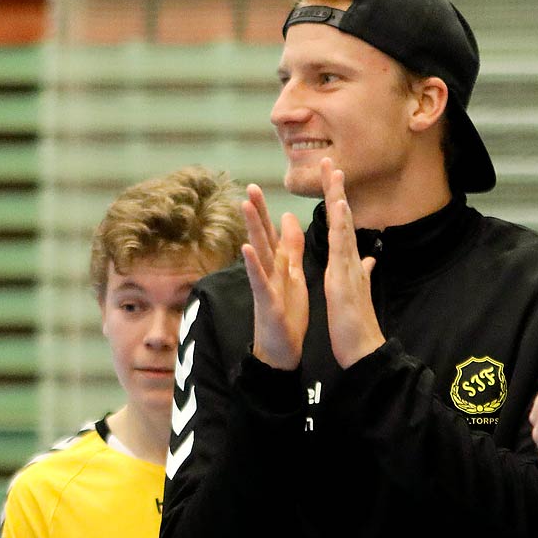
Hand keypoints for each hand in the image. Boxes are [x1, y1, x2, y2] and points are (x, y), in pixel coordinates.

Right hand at [239, 184, 307, 370]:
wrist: (282, 351)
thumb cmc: (287, 315)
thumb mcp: (293, 274)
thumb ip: (290, 248)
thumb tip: (288, 217)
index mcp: (278, 265)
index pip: (271, 232)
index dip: (265, 210)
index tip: (257, 186)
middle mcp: (268, 272)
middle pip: (262, 237)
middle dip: (256, 212)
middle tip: (249, 186)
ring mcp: (265, 286)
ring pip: (258, 253)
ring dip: (251, 229)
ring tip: (243, 206)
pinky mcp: (267, 302)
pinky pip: (259, 280)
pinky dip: (253, 264)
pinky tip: (245, 248)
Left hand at [320, 161, 383, 368]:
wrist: (363, 350)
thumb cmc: (357, 325)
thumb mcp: (357, 292)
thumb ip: (364, 273)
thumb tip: (370, 259)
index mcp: (348, 264)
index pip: (340, 228)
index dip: (336, 202)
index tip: (331, 179)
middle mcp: (350, 261)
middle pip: (342, 220)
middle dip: (337, 191)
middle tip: (332, 163)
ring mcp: (348, 269)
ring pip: (343, 228)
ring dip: (339, 200)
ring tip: (335, 175)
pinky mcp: (343, 280)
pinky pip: (339, 250)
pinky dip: (339, 228)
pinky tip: (338, 208)